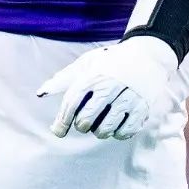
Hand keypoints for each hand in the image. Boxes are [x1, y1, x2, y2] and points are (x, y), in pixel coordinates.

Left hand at [37, 34, 178, 140]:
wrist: (147, 54)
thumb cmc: (111, 61)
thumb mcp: (87, 64)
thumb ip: (64, 79)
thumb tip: (41, 93)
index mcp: (93, 76)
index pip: (71, 104)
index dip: (62, 121)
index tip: (59, 131)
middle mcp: (110, 87)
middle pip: (86, 120)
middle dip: (81, 125)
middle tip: (84, 122)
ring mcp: (128, 98)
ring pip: (105, 129)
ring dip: (99, 131)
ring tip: (100, 124)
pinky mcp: (143, 108)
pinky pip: (125, 132)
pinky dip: (118, 134)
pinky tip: (116, 127)